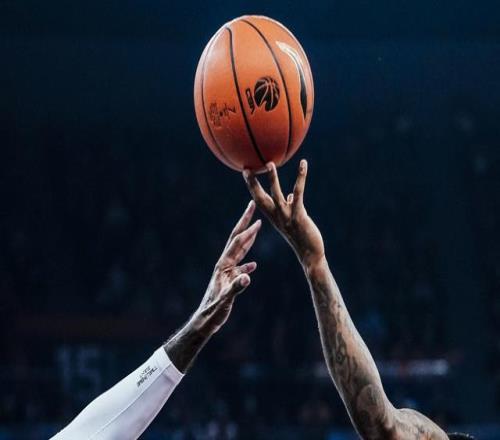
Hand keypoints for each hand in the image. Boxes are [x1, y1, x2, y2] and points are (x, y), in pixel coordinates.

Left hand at [194, 201, 260, 333]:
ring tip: (256, 227)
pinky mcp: (229, 281)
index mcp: (223, 265)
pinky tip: (254, 265)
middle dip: (244, 222)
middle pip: (236, 239)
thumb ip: (236, 287)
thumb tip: (248, 276)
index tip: (259, 220)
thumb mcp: (225, 300)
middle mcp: (224, 265)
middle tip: (252, 206)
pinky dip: (248, 263)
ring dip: (248, 238)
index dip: (248, 232)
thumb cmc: (213, 312)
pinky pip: (240, 268)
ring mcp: (226, 272)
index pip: (237, 243)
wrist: (205, 321)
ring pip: (239, 251)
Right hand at [243, 159, 323, 267]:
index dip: (251, 186)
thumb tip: (291, 196)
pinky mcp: (298, 216)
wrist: (310, 254)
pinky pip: (298, 193)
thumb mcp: (293, 220)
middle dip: (252, 183)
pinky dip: (300, 177)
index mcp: (273, 216)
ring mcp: (286, 216)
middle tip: (247, 168)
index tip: (246, 172)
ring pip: (276, 194)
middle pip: (260, 197)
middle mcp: (276, 216)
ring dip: (272, 179)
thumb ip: (290, 206)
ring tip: (269, 164)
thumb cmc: (303, 236)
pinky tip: (303, 164)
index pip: (258, 199)